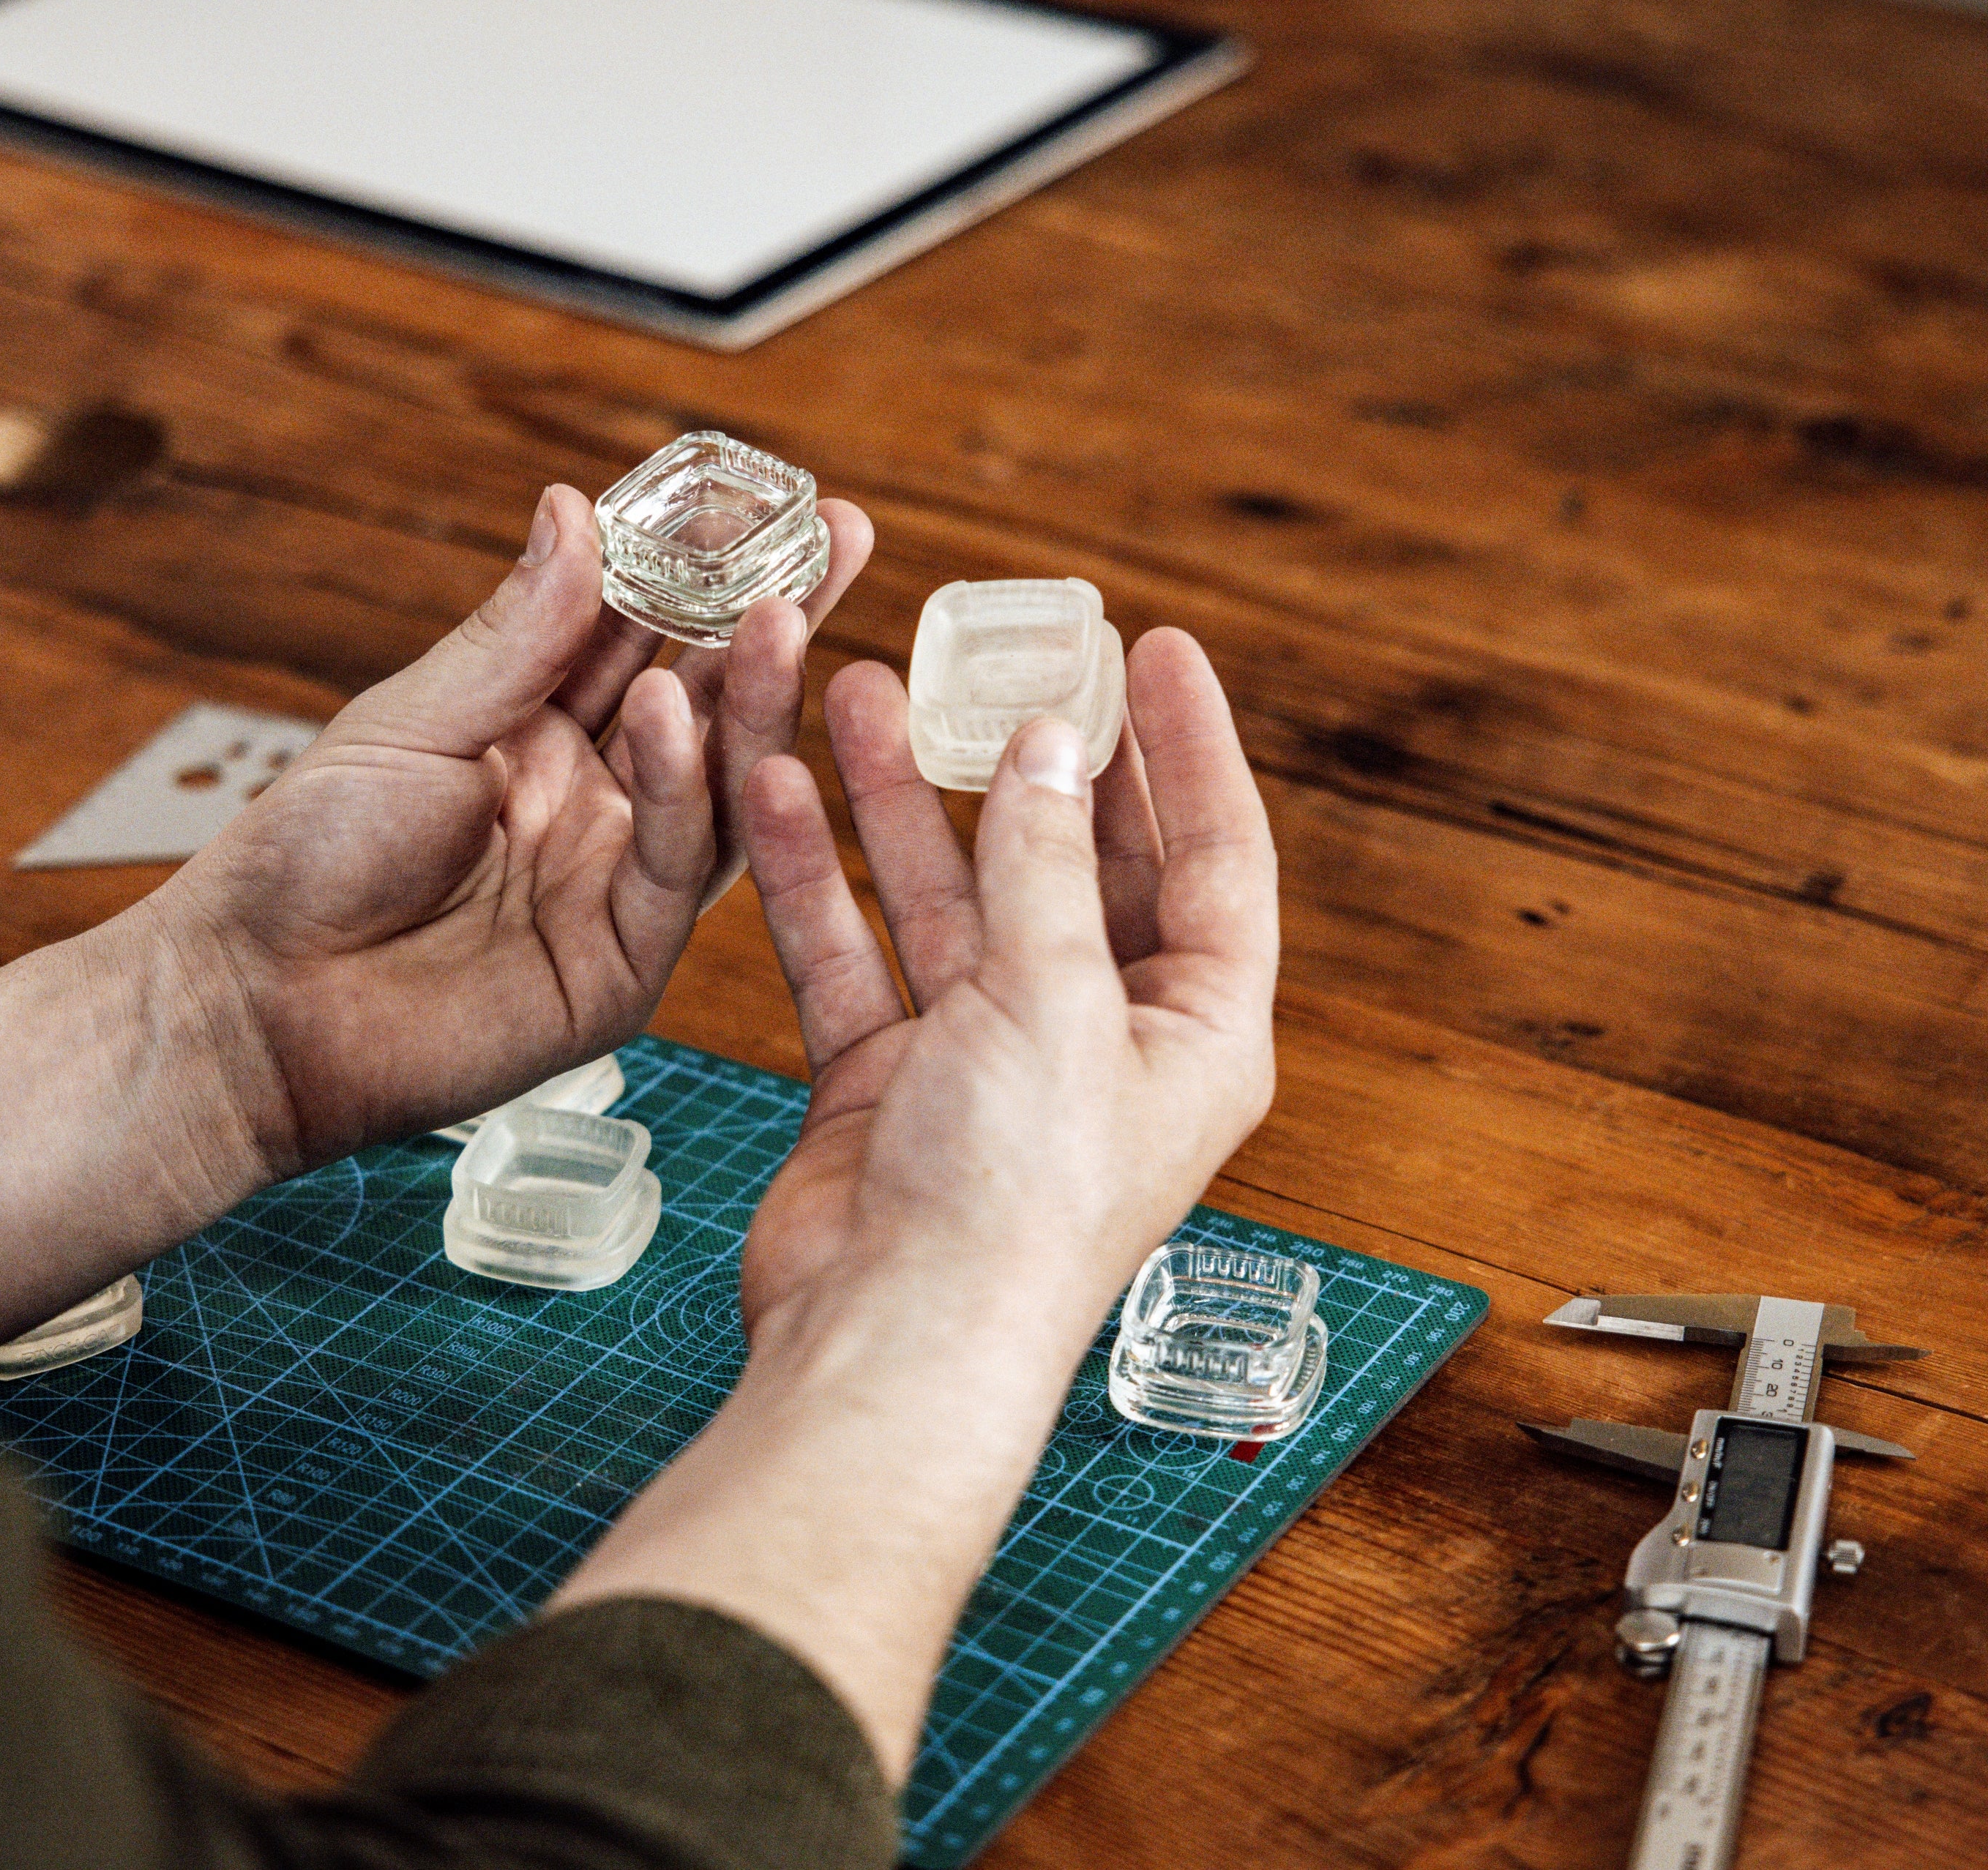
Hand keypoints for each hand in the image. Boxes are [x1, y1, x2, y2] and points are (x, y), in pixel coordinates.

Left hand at [148, 482, 873, 1176]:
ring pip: (720, 785)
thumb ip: (514, 633)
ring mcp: (618, 885)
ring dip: (752, 700)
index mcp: (541, 730)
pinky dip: (682, 790)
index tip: (779, 501)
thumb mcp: (412, 720)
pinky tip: (670, 717)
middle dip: (777, 620)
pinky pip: (676, 868)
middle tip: (839, 541)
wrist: (255, 1004)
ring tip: (777, 616)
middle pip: (711, 702)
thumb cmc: (308, 857)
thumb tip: (576, 506)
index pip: (649, 633)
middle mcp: (598, 803)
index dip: (711, 569)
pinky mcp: (623, 967)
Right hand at [549, 629, 1276, 1776]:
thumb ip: (1043, 864)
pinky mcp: (887, 1082)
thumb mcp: (1053, 1001)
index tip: (1158, 645)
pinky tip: (775, 790)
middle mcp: (1099, 1037)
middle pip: (1072, 862)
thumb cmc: (1011, 1200)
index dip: (1189, 746)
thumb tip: (1050, 743)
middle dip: (1028, 757)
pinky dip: (815, 878)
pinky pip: (854, 953)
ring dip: (902, 796)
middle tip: (994, 649)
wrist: (892, 1342)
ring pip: (947, 894)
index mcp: (1196, 1031)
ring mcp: (987, 1058)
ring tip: (852, 686)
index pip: (1213, 857)